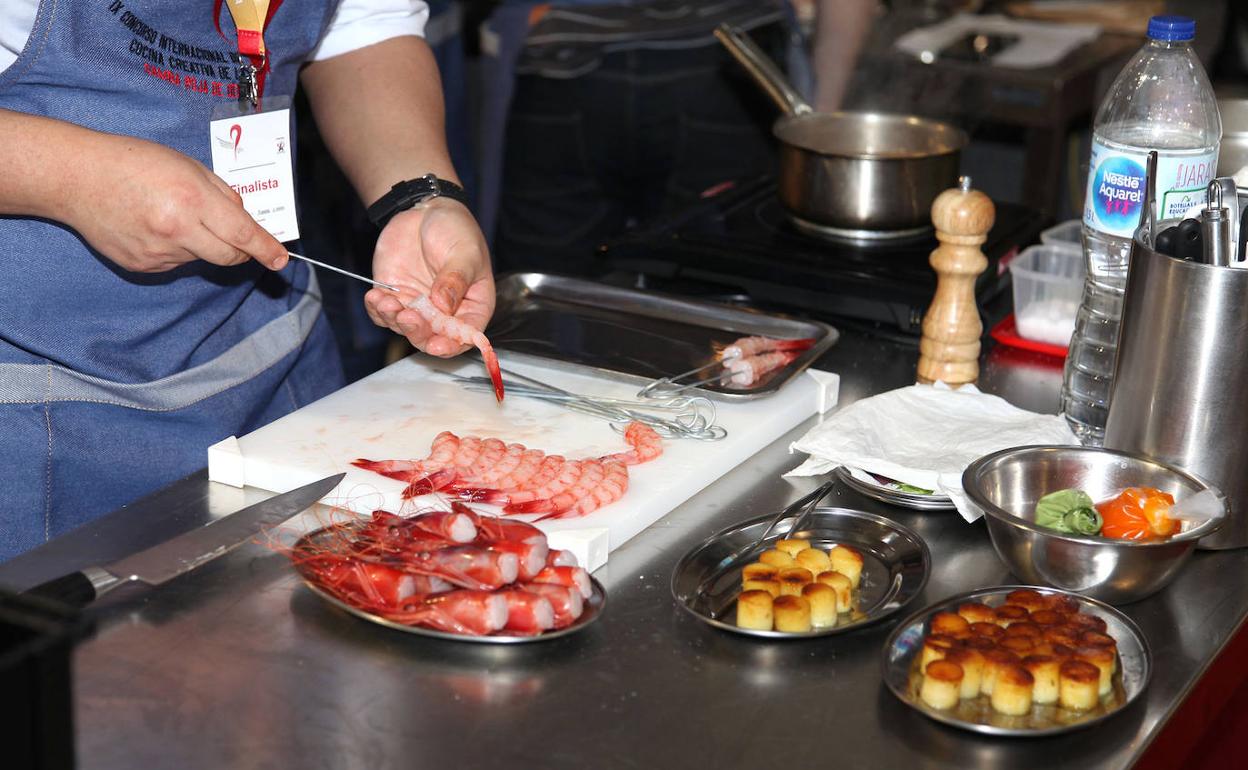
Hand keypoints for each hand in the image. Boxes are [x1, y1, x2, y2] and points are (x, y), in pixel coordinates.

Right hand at [65, 134, 287, 272]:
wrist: (76, 178)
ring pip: (201, 258)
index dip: (266, 249)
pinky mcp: (142, 266)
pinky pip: (176, 263)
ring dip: (201, 242)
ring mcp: (157, 253)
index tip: (281, 260)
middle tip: (234, 235)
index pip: (242, 235)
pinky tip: (153, 225)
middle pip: (229, 256)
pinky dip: (177, 248)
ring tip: (170, 213)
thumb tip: (244, 219)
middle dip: (240, 250)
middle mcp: (177, 231)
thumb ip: (222, 194)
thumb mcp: (187, 165)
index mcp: (192, 200)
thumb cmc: (133, 162)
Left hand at [365, 197, 495, 355]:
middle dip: (417, 332)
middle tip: (407, 317)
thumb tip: (443, 306)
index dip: (451, 345)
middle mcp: (445, 312)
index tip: (436, 346)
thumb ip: (455, 280)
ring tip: (386, 301)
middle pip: (431, 337)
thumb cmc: (456, 229)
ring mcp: (418, 306)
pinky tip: (374, 296)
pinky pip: (383, 314)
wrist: (425, 208)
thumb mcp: (465, 252)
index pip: (464, 336)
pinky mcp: (395, 296)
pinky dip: (377, 310)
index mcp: (472, 305)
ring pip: (404, 328)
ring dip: (394, 320)